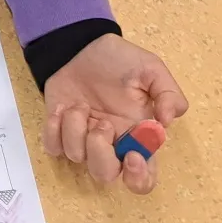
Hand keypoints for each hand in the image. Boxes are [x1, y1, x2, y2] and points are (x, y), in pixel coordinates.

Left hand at [42, 33, 187, 193]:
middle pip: (105, 175)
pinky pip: (53, 147)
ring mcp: (82, 138)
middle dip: (101, 153)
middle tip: (103, 124)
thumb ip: (168, 95)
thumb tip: (166, 124)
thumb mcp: (151, 69)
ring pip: (77, 158)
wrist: (81, 44)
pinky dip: (54, 129)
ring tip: (81, 104)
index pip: (143, 177)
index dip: (138, 177)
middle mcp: (110, 144)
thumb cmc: (120, 60)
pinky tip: (62, 108)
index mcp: (136, 137)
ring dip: (77, 129)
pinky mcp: (58, 130)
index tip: (131, 155)